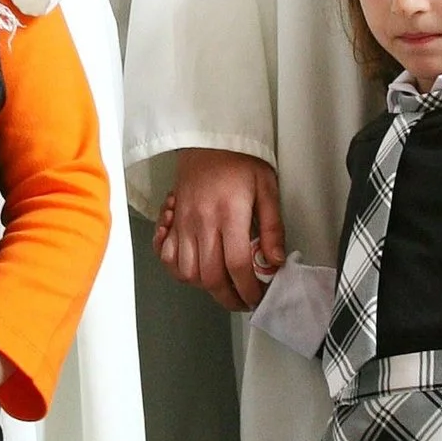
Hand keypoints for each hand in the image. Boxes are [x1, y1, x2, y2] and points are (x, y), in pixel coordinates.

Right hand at [157, 147, 285, 311]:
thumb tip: (275, 261)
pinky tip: (196, 269)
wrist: (207, 140)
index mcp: (230, 214)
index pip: (237, 264)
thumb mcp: (267, 188)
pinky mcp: (172, 221)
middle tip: (244, 300)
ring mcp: (183, 223)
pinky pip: (167, 257)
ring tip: (225, 286)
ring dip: (206, 287)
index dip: (248, 288)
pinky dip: (179, 270)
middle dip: (229, 298)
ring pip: (188, 272)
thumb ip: (272, 227)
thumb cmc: (240, 162)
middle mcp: (203, 222)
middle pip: (210, 276)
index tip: (258, 297)